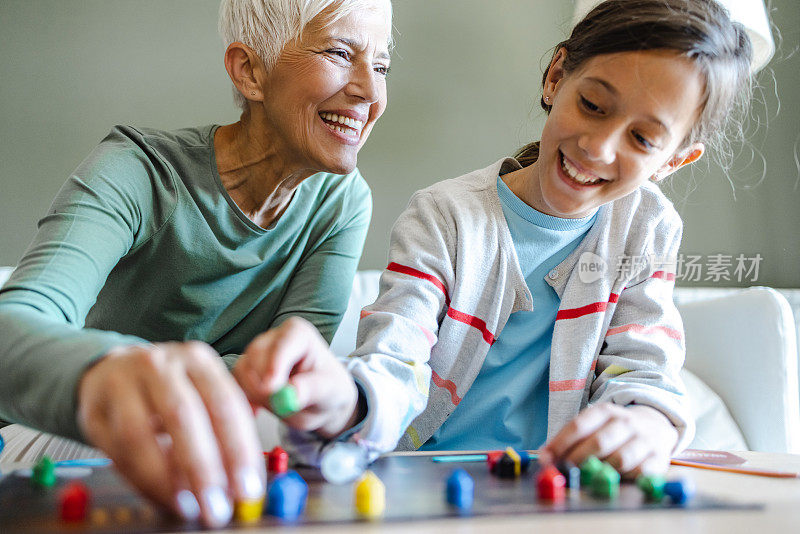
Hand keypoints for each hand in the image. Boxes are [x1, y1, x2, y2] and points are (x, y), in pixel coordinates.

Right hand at [77, 341, 264, 527]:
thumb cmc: (168, 390)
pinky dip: (141, 478)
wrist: (113, 370)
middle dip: (203, 468)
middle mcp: (163, 364)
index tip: (248, 487)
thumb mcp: (201, 394)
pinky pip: (116, 448)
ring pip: (140, 434)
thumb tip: (243, 482)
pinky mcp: (95, 404)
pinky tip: (161, 495)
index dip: (239, 450)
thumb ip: (224, 431)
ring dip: (165, 479)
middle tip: (216, 506)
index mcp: (200, 360)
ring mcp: (124, 381)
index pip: (225, 404)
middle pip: (184, 415)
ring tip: (186, 507)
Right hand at [233, 317, 359, 438]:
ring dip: (256, 393)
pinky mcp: (245, 370)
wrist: (318, 401)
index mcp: (299, 333)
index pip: (283, 343)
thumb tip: (291, 394)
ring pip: (242, 370)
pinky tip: (259, 411)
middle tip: (277, 405)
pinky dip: (244, 399)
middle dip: (263, 382)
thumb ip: (311, 390)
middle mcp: (273, 337)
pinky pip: (235, 384)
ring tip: (279, 405)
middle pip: (256, 354)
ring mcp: (256, 352)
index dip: (275, 364)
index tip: (271, 388)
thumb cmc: (328, 390)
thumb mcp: (330, 391)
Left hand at [539, 403, 677, 477]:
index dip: (560, 443)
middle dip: (578, 459)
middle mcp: (626, 422)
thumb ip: (570, 440)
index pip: (579, 425)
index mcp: (605, 411)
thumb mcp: (593, 426)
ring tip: (588, 478)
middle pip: (599, 442)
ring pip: (619, 459)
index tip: (546, 458)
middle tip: (565, 472)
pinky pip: (639, 473)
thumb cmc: (614, 431)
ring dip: (600, 472)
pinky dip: (624, 479)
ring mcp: (644, 440)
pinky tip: (614, 480)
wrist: (656, 427)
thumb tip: (545, 457)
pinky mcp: (658, 458)